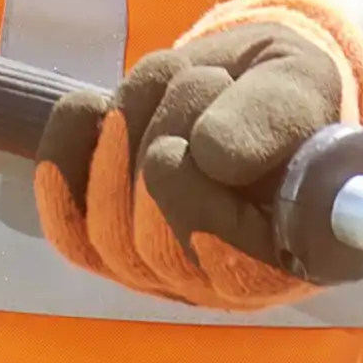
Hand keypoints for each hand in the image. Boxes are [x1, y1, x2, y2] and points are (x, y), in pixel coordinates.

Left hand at [35, 0, 362, 307]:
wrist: (238, 82)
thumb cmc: (281, 93)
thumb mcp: (298, 83)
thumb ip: (273, 116)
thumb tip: (212, 155)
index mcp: (292, 259)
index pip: (236, 274)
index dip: (201, 212)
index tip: (204, 142)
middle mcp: (225, 285)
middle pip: (157, 249)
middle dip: (166, 140)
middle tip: (203, 77)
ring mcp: (159, 274)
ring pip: (108, 236)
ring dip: (126, 132)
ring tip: (168, 78)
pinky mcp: (104, 249)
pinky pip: (64, 224)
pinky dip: (64, 154)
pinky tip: (90, 105)